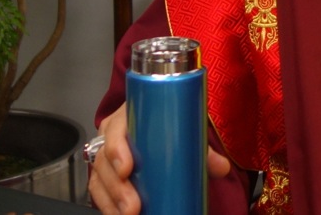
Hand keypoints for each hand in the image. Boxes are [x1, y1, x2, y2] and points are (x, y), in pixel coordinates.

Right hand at [87, 104, 232, 213]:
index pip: (115, 129)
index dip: (116, 149)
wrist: (165, 119)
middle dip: (117, 187)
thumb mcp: (186, 127)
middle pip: (104, 160)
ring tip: (128, 214)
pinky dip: (107, 205)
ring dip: (111, 201)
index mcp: (128, 115)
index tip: (127, 168)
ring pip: (99, 178)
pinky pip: (99, 190)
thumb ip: (204, 148)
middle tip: (132, 206)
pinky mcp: (107, 173)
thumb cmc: (170, 121)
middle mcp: (112, 134)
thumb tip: (221, 168)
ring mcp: (107, 154)